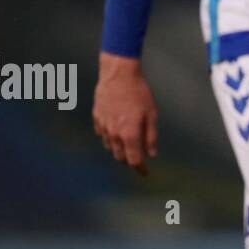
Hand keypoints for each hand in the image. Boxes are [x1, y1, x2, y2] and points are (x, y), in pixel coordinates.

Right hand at [93, 53, 157, 175]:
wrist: (118, 76)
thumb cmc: (139, 93)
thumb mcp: (152, 114)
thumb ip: (151, 136)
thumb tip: (152, 154)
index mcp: (129, 134)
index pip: (134, 160)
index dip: (140, 169)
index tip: (146, 173)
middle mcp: (114, 134)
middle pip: (121, 157)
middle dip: (130, 160)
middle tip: (140, 157)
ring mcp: (103, 127)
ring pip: (110, 147)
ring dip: (120, 150)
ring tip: (130, 145)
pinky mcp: (97, 119)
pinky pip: (103, 135)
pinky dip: (111, 138)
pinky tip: (117, 132)